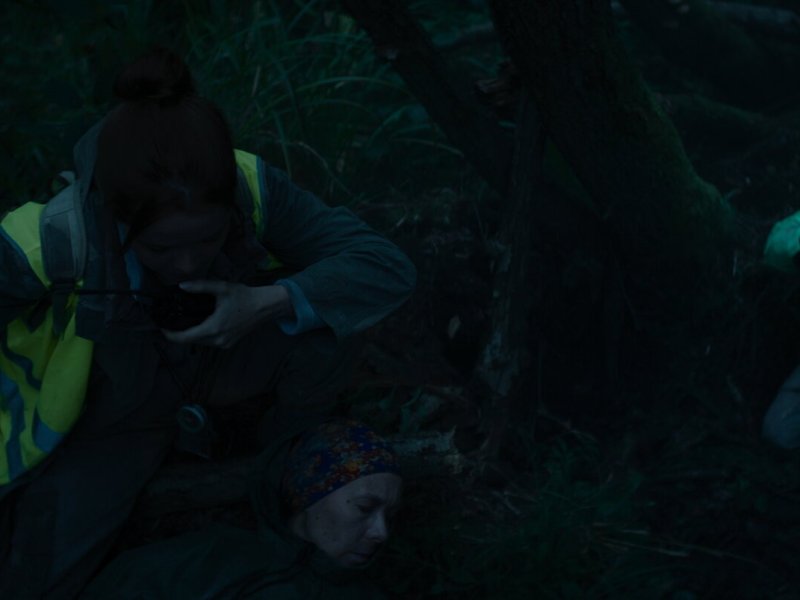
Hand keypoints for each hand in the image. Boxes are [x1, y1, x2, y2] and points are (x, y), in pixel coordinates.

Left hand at [161, 280, 292, 347]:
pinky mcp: (228, 344)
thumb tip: (181, 286)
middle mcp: (218, 340)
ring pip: (200, 342)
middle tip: (169, 323)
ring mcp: (224, 344)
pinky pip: (209, 342)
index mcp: (214, 328)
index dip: (170, 335)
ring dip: (191, 335)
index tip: (161, 328)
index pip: (185, 337)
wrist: (264, 307)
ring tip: (182, 323)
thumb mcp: (222, 288)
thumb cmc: (244, 297)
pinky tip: (199, 325)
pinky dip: (202, 335)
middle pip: (191, 341)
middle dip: (179, 334)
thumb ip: (200, 287)